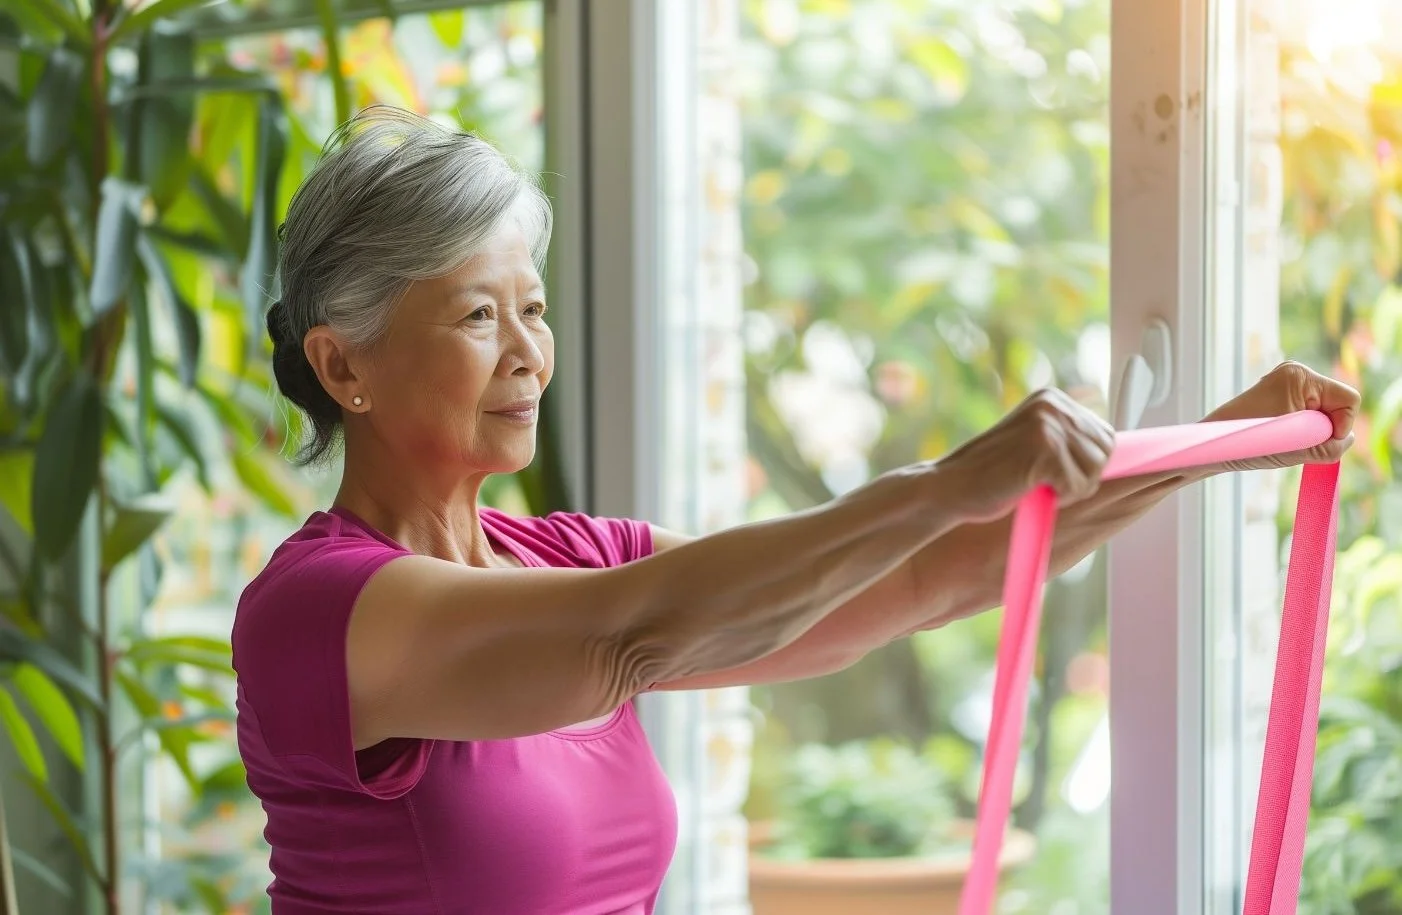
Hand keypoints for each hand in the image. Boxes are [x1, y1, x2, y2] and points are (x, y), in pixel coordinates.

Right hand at [938, 388, 1115, 522]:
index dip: (1085, 464)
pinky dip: (1057, 498)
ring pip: (1095, 471)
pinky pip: (1078, 487)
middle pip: (1105, 452)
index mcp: (1051, 399)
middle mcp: (1053, 404)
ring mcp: (1049, 424)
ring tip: (1032, 483)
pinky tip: (1026, 488)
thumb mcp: (1034, 446)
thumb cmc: (991, 475)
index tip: (1055, 472)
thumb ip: (1068, 441)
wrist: (950, 487)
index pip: (1104, 435)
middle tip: (1039, 479)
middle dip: (1080, 476)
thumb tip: (1120, 451)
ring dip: (1068, 489)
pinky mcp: (1044, 448)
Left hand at [1203, 361, 1358, 470]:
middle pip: (1338, 405)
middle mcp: (1296, 373)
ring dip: (1313, 433)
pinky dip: (1304, 432)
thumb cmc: (1248, 444)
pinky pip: (1311, 416)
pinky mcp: (1281, 396)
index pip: (1349, 399)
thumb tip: (1345, 437)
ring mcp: (1288, 384)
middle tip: (1296, 441)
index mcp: (1300, 376)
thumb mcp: (1299, 448)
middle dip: (1325, 429)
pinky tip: (1285, 439)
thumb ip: (1333, 444)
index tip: (1315, 440)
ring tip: (1286, 440)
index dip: (1341, 426)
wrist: (1211, 446)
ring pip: (1325, 414)